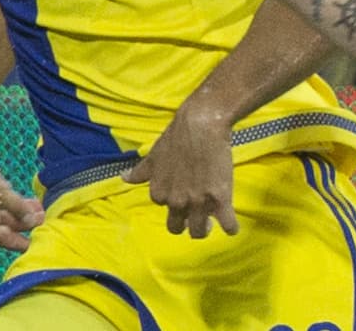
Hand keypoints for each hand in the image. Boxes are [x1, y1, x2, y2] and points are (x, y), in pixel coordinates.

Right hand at [0, 143, 44, 250]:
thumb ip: (15, 205)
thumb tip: (33, 220)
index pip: (6, 240)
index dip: (22, 243)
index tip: (38, 245)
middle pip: (7, 226)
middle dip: (25, 223)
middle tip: (45, 217)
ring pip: (2, 213)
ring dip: (19, 211)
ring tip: (37, 205)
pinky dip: (10, 201)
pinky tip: (18, 195)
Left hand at [121, 104, 238, 237]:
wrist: (201, 124)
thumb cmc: (177, 137)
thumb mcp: (154, 155)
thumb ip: (140, 171)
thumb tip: (123, 177)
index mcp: (159, 193)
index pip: (164, 210)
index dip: (175, 203)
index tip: (184, 195)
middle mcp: (176, 202)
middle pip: (178, 228)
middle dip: (186, 223)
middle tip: (197, 213)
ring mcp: (198, 203)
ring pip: (199, 232)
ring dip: (205, 228)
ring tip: (212, 217)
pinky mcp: (220, 200)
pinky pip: (228, 226)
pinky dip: (230, 228)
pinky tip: (231, 224)